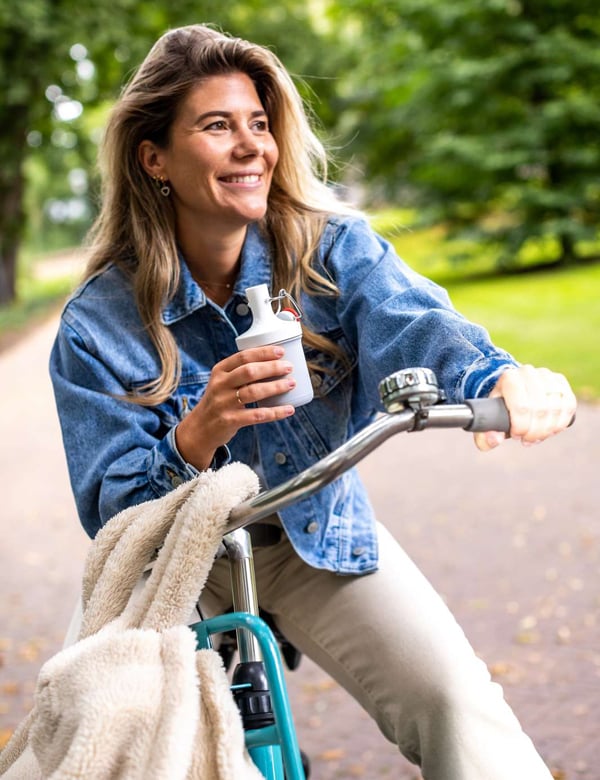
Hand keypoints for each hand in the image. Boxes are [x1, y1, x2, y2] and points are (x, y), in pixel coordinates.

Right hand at [175, 346, 295, 469]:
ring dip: (275, 387)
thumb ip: (241, 373)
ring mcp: (223, 403)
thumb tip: (275, 363)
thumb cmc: (219, 401)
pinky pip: (256, 415)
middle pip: (249, 372)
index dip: (263, 353)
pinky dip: (275, 412)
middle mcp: (220, 385)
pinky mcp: (229, 420)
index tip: (280, 352)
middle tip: (289, 367)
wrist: (200, 428)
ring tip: (291, 384)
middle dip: (271, 368)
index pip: (243, 357)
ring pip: (253, 392)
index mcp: (220, 371)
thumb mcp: (223, 382)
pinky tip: (289, 409)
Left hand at [474, 364, 576, 451]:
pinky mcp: (560, 381)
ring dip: (547, 429)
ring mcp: (546, 375)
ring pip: (555, 409)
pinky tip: (550, 429)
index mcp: (509, 378)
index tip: (516, 436)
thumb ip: (486, 434)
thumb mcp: (488, 420)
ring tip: (536, 436)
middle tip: (527, 440)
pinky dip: (560, 423)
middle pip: (540, 409)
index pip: (521, 407)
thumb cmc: (499, 408)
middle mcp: (528, 372)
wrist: (512, 391)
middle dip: (534, 431)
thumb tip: (496, 439)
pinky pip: (568, 406)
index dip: (521, 427)